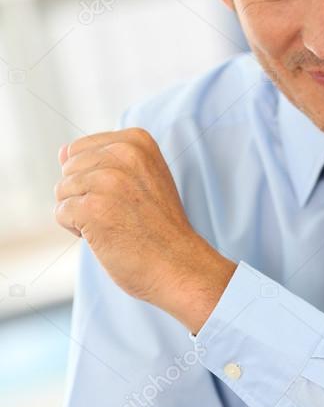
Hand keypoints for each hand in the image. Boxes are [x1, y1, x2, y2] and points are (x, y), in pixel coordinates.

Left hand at [54, 127, 235, 330]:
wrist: (180, 266)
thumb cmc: (159, 227)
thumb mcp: (140, 179)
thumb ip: (102, 161)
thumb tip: (61, 151)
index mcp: (137, 141)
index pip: (81, 148)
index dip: (94, 177)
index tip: (124, 196)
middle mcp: (124, 153)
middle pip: (69, 168)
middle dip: (84, 194)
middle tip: (120, 214)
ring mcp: (108, 180)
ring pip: (62, 190)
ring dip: (80, 214)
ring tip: (115, 225)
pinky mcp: (93, 207)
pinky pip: (61, 213)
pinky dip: (76, 231)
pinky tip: (106, 237)